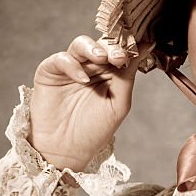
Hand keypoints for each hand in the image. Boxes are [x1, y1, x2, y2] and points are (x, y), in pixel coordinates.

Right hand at [29, 34, 152, 171]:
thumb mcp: (118, 103)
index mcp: (110, 73)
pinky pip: (61, 59)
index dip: (127, 46)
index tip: (138, 47)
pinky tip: (82, 79)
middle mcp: (90, 67)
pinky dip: (72, 65)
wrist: (65, 150)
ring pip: (81, 44)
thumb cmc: (93, 130)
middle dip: (111, 47)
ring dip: (92, 48)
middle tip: (119, 57)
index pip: (119, 51)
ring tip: (101, 58)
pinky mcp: (50, 71)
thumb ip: (128, 74)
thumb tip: (145, 45)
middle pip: (101, 44)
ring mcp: (70, 67)